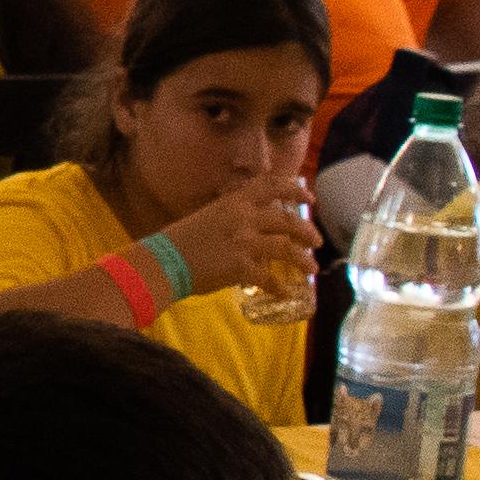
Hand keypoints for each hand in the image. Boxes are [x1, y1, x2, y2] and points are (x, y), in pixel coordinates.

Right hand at [155, 162, 319, 316]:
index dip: (295, 189)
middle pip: (288, 221)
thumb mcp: (209, 217)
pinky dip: (279, 287)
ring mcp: (244, 243)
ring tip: (312, 269)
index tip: (309, 196)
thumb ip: (234, 219)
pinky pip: (269, 279)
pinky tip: (283, 293)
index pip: (271, 186)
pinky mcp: (242, 268)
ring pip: (287, 249)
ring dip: (304, 260)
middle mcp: (243, 219)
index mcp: (233, 202)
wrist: (162, 262)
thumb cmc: (180, 240)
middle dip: (307, 232)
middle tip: (316, 242)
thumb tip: (254, 230)